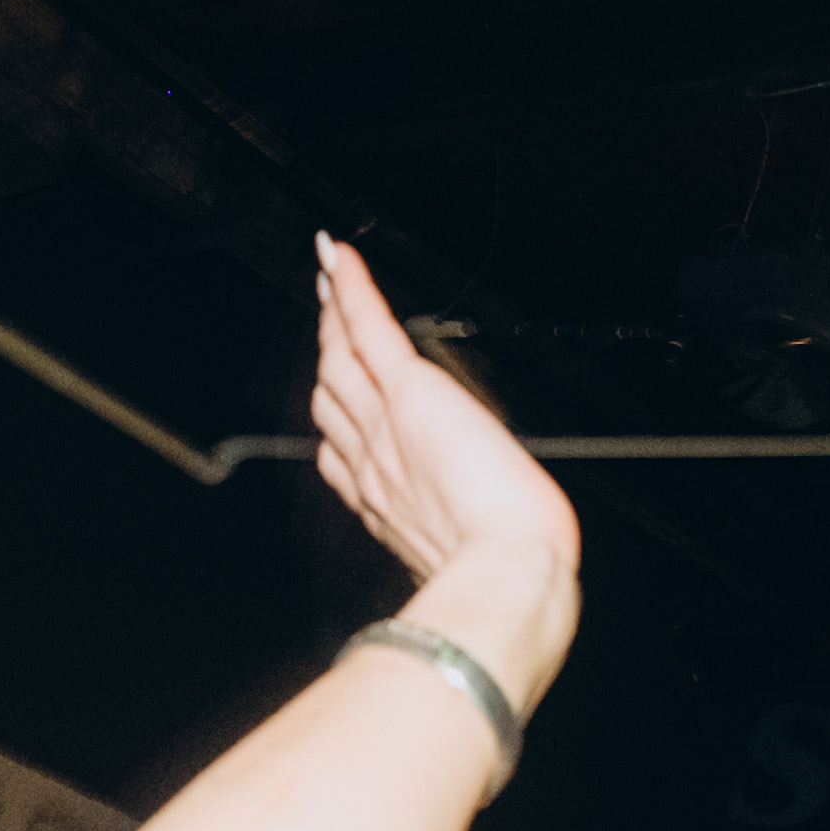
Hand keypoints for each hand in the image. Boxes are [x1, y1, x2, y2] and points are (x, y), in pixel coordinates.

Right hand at [305, 237, 576, 699]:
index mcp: (387, 500)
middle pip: (335, 395)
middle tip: (326, 309)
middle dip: (328, 352)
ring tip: (327, 276)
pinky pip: (371, 330)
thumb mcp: (464, 552)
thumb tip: (467, 544)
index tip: (333, 385)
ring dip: (334, 313)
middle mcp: (374, 460)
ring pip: (343, 358)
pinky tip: (338, 258)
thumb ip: (449, 537)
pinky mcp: (410, 394)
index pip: (343, 447)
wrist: (503, 570)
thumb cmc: (499, 572)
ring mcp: (385, 424)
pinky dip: (352, 290)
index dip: (335, 413)